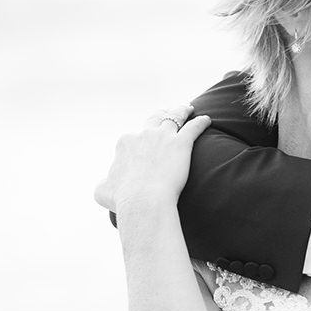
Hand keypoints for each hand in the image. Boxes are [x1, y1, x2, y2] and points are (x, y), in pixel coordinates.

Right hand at [93, 108, 209, 215]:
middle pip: (153, 119)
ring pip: (174, 117)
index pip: (134, 136)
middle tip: (168, 114)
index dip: (141, 138)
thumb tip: (105, 182)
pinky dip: (201, 123)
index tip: (146, 141)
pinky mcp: (181, 143)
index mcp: (125, 143)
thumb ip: (104, 183)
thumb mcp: (103, 191)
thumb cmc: (123, 199)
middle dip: (161, 115)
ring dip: (181, 111)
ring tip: (188, 109)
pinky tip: (207, 120)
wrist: (143, 201)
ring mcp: (163, 137)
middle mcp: (143, 135)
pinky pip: (194, 128)